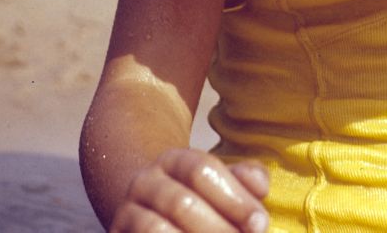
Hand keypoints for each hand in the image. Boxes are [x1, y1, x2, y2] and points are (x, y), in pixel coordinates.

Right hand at [109, 148, 268, 231]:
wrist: (151, 214)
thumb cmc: (200, 199)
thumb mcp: (222, 182)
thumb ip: (245, 179)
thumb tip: (260, 188)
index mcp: (174, 160)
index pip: (203, 170)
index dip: (234, 199)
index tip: (259, 223)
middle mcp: (145, 182)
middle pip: (182, 203)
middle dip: (219, 229)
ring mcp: (126, 213)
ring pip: (156, 229)